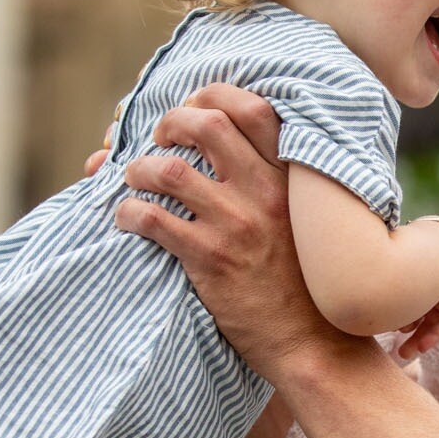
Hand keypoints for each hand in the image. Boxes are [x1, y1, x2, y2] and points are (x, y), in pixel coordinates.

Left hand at [115, 84, 351, 377]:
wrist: (312, 342)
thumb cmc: (308, 283)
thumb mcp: (309, 222)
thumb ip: (280, 186)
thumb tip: (232, 155)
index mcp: (291, 179)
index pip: (253, 109)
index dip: (214, 95)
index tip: (194, 106)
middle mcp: (265, 193)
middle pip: (206, 124)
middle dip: (171, 122)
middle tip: (160, 138)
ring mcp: (236, 224)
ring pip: (169, 170)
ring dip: (139, 169)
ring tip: (133, 179)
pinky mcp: (209, 259)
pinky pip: (152, 219)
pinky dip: (128, 212)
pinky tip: (127, 218)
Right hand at [395, 230, 438, 357]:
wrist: (436, 248)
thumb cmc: (404, 260)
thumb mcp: (390, 282)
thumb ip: (383, 297)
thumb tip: (364, 315)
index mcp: (415, 266)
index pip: (407, 297)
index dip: (396, 316)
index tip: (384, 330)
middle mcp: (432, 275)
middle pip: (421, 310)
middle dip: (409, 333)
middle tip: (398, 352)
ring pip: (434, 318)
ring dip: (420, 337)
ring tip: (405, 353)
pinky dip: (436, 333)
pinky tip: (422, 348)